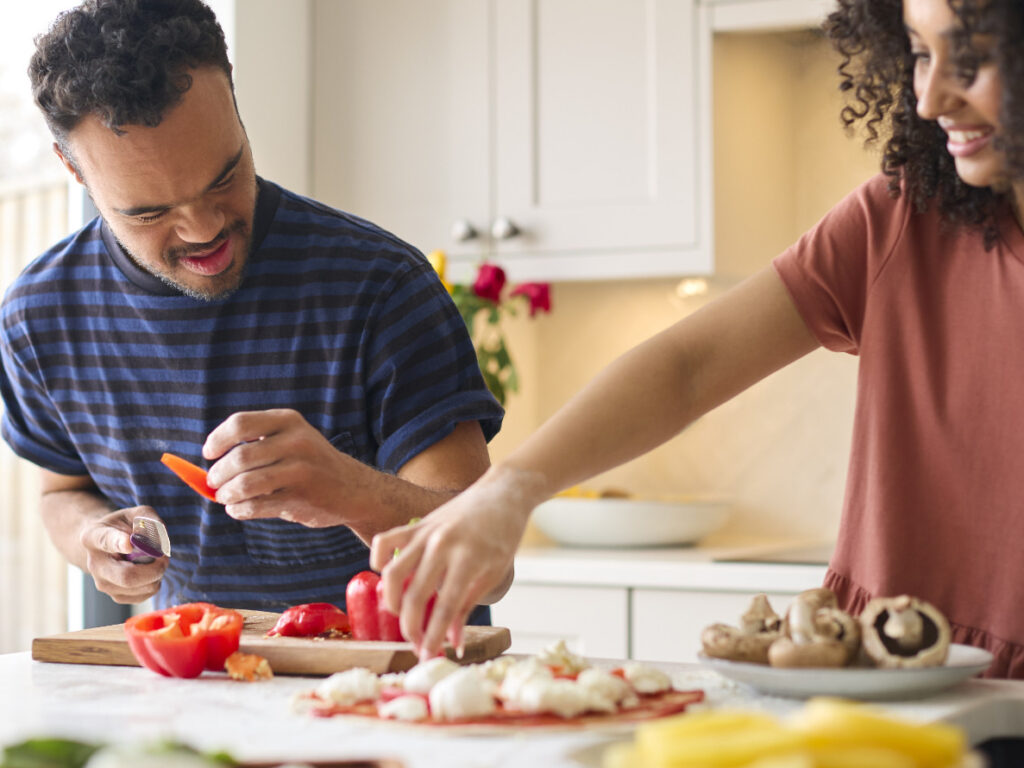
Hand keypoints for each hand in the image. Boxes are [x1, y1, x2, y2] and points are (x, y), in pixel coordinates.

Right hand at [79, 506, 166, 602]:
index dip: (118, 543)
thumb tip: (158, 541)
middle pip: (127, 576)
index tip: (129, 544)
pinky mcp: (116, 596)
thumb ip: (149, 519)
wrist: (107, 546)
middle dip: (154, 568)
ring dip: (157, 574)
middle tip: (164, 557)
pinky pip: (145, 595)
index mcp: (93, 537)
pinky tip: (149, 572)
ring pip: (140, 588)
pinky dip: (155, 583)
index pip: (106, 541)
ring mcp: (103, 584)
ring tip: (156, 561)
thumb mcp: (136, 514)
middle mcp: (94, 564)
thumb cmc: (124, 526)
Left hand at [203, 408, 364, 528]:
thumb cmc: (309, 463)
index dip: (217, 439)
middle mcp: (296, 442)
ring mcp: (301, 471)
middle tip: (214, 483)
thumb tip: (204, 471)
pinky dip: (239, 510)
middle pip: (239, 457)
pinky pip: (256, 506)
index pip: (240, 424)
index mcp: (289, 421)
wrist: (353, 488)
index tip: (209, 453)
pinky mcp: (301, 498)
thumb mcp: (290, 440)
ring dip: (226, 495)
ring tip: (225, 497)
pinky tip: (240, 509)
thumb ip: (253, 446)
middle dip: (218, 474)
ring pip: (245, 484)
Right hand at [370, 465, 544, 659]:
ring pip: (393, 572)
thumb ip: (468, 606)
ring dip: (391, 601)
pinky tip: (383, 576)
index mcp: (469, 558)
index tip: (428, 656)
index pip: (446, 606)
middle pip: (415, 594)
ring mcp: (427, 531)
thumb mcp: (494, 572)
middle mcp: (443, 544)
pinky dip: (378, 560)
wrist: (503, 493)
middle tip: (416, 644)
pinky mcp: (417, 523)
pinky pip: (387, 541)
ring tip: (401, 616)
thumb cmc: (504, 534)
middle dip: (412, 627)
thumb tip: (453, 642)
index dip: (434, 635)